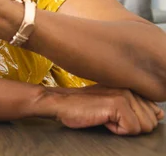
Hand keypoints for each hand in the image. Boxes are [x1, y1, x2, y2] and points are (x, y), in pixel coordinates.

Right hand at [49, 86, 163, 134]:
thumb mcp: (113, 104)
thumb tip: (160, 113)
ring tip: (106, 118)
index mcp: (131, 87)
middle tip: (110, 118)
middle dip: (132, 127)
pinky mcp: (117, 104)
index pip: (155, 111)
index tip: (118, 116)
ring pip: (144, 127)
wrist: (60, 103)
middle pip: (151, 122)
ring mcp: (125, 95)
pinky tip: (103, 120)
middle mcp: (130, 88)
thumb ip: (137, 106)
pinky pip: (131, 129)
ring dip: (124, 129)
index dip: (138, 121)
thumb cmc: (84, 106)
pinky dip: (116, 130)